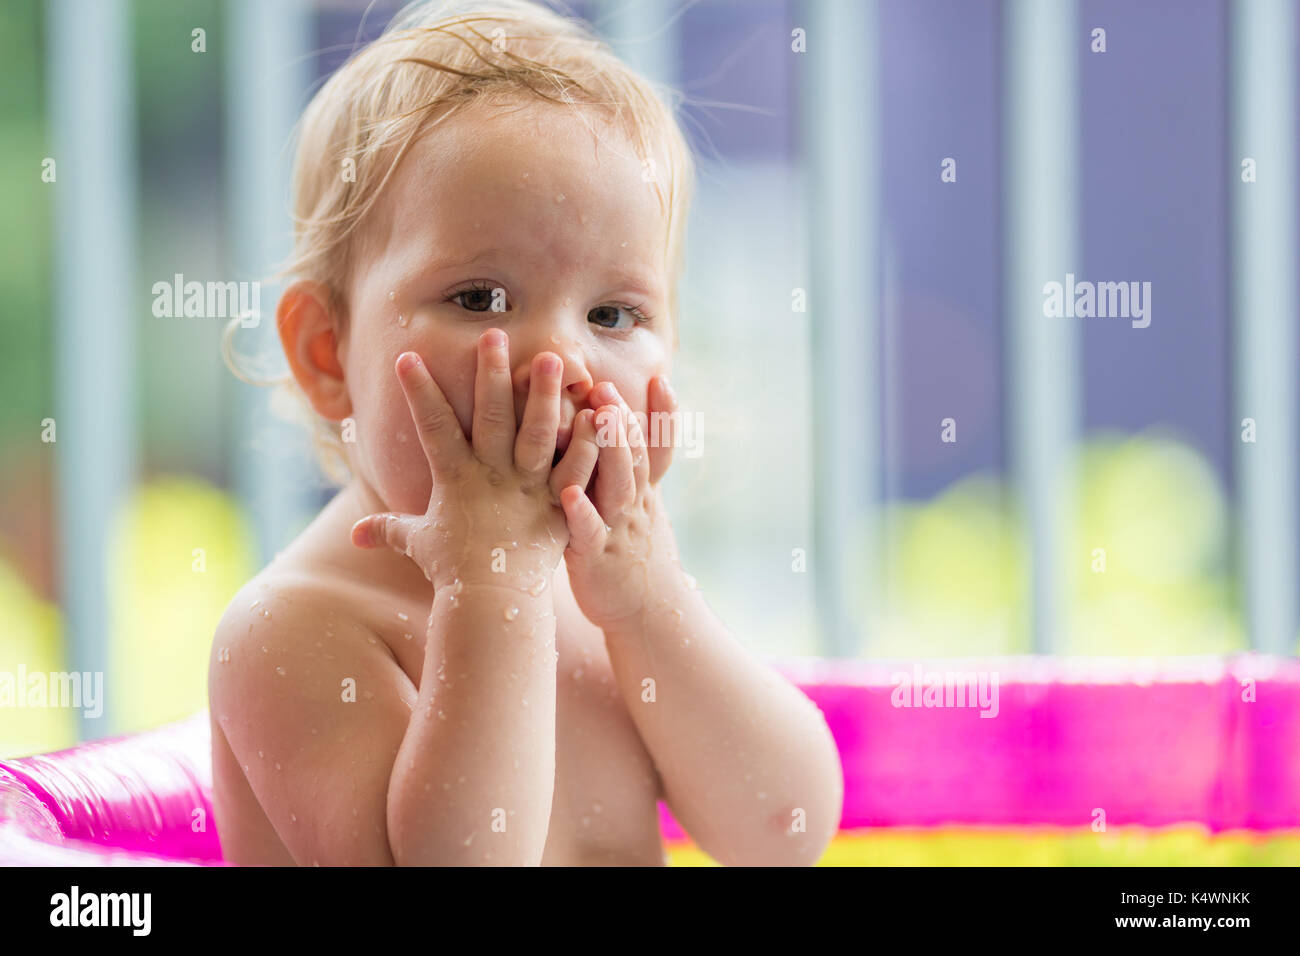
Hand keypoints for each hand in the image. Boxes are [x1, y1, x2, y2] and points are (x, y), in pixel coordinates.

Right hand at [350, 329, 596, 591]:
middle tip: (495, 335)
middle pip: (492, 417)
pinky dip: (590, 442)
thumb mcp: (418, 545)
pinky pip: (577, 468)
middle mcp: (492, 476)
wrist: (494, 604)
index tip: (407, 356)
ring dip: (546, 395)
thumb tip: (355, 534)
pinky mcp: (559, 504)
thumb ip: (390, 529)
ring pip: (540, 434)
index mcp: (455, 479)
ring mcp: (528, 488)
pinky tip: (600, 413)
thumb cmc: (454, 572)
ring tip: (553, 358)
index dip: (420, 392)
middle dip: (491, 375)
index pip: (433, 427)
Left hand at [552, 377, 681, 629]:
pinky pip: (588, 532)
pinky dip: (581, 512)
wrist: (647, 615)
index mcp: (643, 491)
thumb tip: (617, 428)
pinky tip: (570, 492)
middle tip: (607, 386)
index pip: (659, 447)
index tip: (659, 378)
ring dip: (609, 451)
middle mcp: (635, 505)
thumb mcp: (639, 508)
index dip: (662, 416)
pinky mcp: (596, 558)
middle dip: (622, 421)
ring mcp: (618, 529)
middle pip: (635, 458)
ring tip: (597, 420)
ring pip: (618, 486)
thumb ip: (629, 470)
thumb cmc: (633, 555)